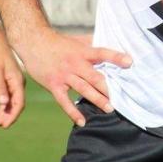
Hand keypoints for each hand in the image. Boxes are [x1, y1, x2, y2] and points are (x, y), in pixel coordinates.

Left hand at [0, 33, 25, 129]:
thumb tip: (3, 104)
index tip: (4, 125)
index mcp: (17, 81)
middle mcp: (17, 83)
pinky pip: (6, 98)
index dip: (12, 116)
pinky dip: (0, 107)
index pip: (18, 103)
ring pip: (10, 103)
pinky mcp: (7, 81)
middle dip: (5, 117)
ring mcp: (13, 83)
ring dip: (2, 114)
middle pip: (14, 106)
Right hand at [15, 27, 129, 126]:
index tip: (130, 62)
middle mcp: (75, 64)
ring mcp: (64, 75)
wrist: (33, 42)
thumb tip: (110, 42)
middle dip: (108, 87)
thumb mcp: (76, 40)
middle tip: (122, 98)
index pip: (102, 53)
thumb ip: (92, 43)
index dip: (116, 57)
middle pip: (94, 76)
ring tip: (109, 109)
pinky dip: (72, 112)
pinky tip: (82, 121)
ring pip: (83, 89)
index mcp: (82, 52)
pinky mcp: (53, 85)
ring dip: (97, 99)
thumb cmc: (57, 42)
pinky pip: (64, 101)